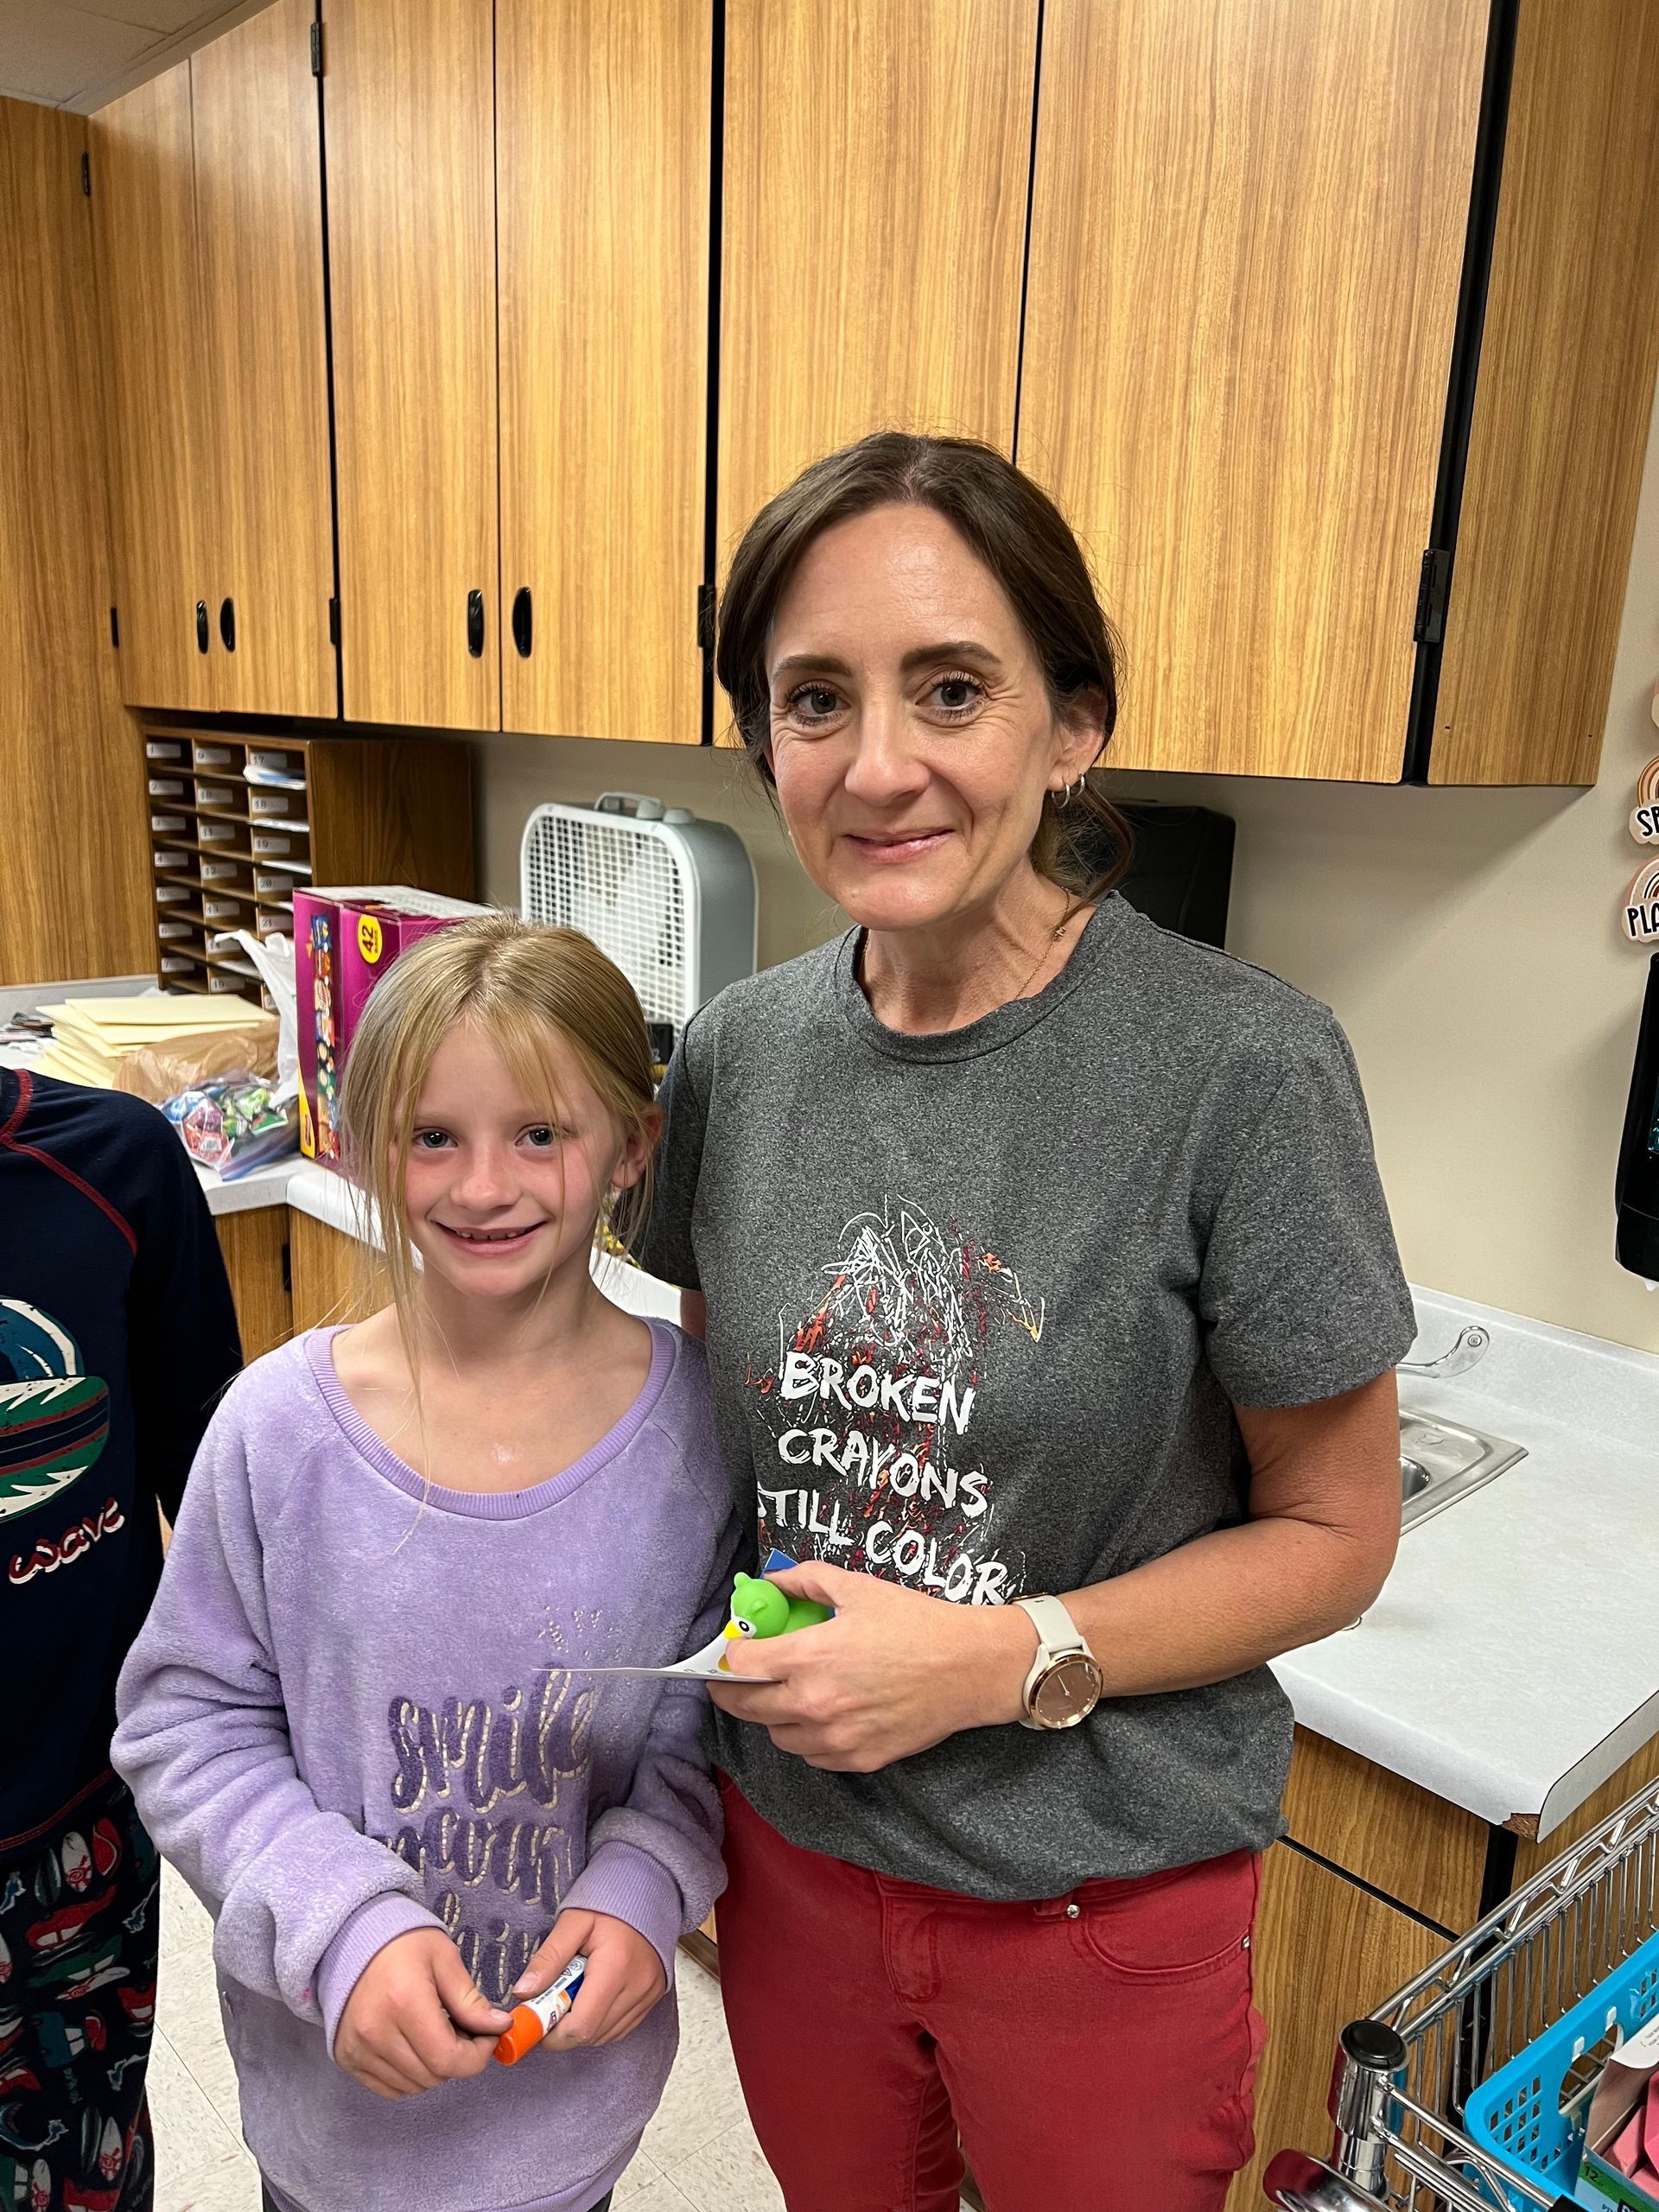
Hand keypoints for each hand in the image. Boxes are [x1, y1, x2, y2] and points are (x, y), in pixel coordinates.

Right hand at [334, 1927, 510, 2099]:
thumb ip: (470, 2000)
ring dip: (435, 2069)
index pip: (448, 2059)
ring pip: (414, 2086)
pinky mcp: (347, 2059)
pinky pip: (391, 2088)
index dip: (477, 2056)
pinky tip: (415, 2046)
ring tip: (435, 2034)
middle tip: (463, 2030)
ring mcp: (358, 2050)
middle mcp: (376, 2033)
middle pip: (434, 2076)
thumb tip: (500, 2027)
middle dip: (459, 2059)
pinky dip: (411, 2076)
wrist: (350, 1941)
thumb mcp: (444, 1959)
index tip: (488, 2037)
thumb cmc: (402, 1944)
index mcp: (404, 2003)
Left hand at [512, 1909, 665, 2051]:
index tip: (537, 2023)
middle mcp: (637, 1986)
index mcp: (615, 1966)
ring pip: (606, 2036)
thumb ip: (548, 1958)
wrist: (647, 1891)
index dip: (554, 2035)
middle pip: (592, 2035)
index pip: (582, 2025)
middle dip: (564, 2030)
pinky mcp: (653, 1997)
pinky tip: (592, 1999)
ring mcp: (648, 1994)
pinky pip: (621, 2028)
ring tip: (573, 1996)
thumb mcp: (572, 1922)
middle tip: (551, 2005)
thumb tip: (522, 1993)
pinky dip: (601, 2024)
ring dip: (583, 2026)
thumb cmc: (608, 1904)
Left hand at [707, 1560, 1036, 1771]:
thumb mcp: (858, 1588)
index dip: (730, 1654)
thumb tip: (773, 1582)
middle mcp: (814, 1704)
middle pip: (747, 1706)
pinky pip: (813, 1755)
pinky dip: (807, 1737)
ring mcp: (836, 1738)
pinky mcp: (858, 1760)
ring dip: (773, 1715)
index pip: (740, 1665)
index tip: (733, 1649)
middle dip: (733, 1690)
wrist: (971, 1667)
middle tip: (735, 1678)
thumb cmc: (917, 1623)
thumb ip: (807, 1580)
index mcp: (810, 1657)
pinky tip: (821, 1715)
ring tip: (787, 1694)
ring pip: (778, 1735)